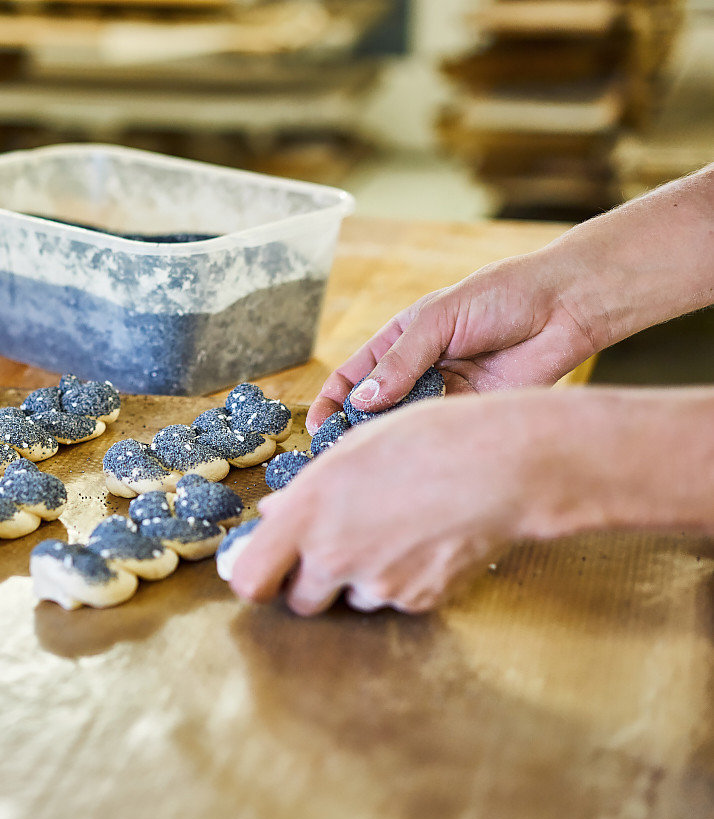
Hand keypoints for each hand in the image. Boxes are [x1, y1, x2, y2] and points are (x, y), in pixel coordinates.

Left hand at [233, 394, 553, 614]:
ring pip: (351, 599)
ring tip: (392, 530)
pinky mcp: (418, 601)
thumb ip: (303, 492)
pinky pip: (394, 601)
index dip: (255, 576)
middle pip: (299, 601)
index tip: (266, 564)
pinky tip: (421, 540)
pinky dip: (400, 581)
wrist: (500, 467)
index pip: (251, 580)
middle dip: (309, 582)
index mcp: (307, 515)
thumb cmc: (423, 442)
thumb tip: (271, 514)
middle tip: (333, 547)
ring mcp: (378, 586)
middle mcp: (335, 557)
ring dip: (358, 579)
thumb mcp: (349, 451)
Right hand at [306, 249, 605, 432]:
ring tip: (378, 457)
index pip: (351, 376)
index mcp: (400, 341)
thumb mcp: (438, 320)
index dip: (331, 402)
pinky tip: (419, 454)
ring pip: (406, 425)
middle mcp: (418, 371)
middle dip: (355, 430)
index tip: (318, 428)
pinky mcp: (475, 413)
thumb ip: (401, 361)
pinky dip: (428, 444)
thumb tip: (362, 400)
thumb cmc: (500, 298)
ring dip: (391, 440)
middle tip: (344, 454)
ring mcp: (446, 394)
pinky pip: (443, 433)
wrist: (564, 308)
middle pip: (373, 408)